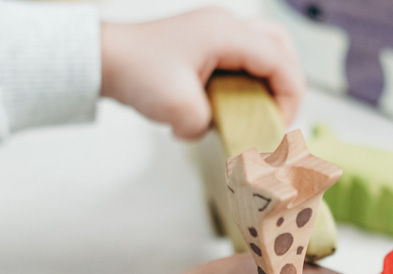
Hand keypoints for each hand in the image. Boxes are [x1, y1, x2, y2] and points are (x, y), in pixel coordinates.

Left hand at [100, 7, 304, 138]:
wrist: (102, 59)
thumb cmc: (135, 71)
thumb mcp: (179, 110)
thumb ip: (209, 125)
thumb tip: (216, 129)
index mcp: (226, 34)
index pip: (281, 62)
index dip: (290, 98)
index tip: (280, 127)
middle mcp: (225, 26)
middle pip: (281, 48)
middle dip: (286, 85)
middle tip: (276, 116)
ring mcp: (215, 32)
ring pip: (264, 51)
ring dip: (267, 83)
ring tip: (256, 113)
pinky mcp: (205, 44)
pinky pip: (241, 59)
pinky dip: (246, 82)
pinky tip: (230, 105)